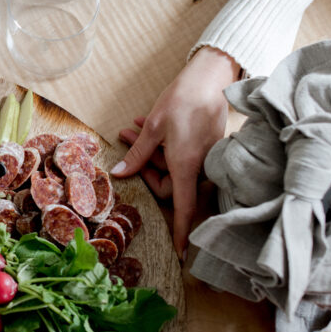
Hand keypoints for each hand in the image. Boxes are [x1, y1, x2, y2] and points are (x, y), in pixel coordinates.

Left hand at [111, 46, 240, 257]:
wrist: (210, 77)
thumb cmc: (182, 100)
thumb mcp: (153, 128)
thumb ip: (137, 154)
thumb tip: (119, 174)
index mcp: (187, 166)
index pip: (183, 208)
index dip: (180, 232)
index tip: (180, 254)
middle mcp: (201, 167)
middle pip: (169, 184)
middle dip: (144, 164)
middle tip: (125, 136)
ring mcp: (207, 157)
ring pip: (172, 166)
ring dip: (151, 151)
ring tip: (133, 126)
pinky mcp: (208, 147)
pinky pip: (182, 156)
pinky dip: (164, 145)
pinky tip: (148, 124)